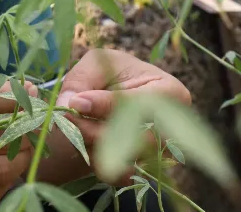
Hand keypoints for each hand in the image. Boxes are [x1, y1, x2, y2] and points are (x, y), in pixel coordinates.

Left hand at [44, 49, 190, 185]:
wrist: (115, 91)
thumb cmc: (110, 72)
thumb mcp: (95, 64)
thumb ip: (82, 81)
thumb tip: (70, 104)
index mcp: (170, 93)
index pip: (139, 104)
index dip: (106, 105)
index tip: (76, 103)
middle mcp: (171, 128)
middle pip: (135, 139)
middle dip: (95, 130)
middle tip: (69, 119)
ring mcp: (159, 152)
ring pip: (124, 160)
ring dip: (94, 147)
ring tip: (77, 128)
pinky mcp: (142, 169)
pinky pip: (118, 176)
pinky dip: (98, 163)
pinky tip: (85, 145)